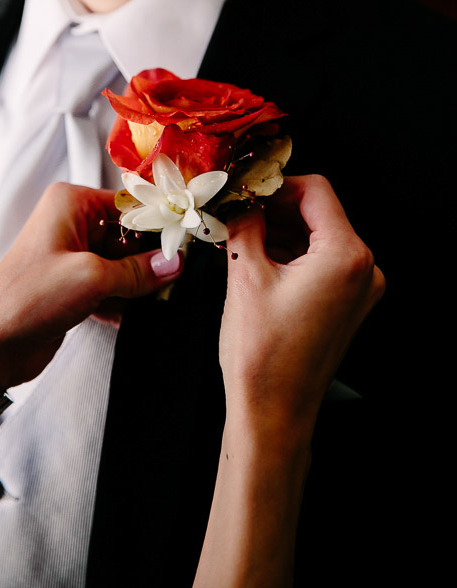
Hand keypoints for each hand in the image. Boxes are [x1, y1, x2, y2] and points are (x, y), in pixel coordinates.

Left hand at [0, 183, 182, 386]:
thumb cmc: (23, 299)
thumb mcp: (91, 278)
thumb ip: (137, 271)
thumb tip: (173, 263)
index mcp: (70, 203)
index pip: (129, 204)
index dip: (159, 223)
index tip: (187, 240)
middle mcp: (71, 223)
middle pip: (129, 234)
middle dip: (152, 257)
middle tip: (179, 275)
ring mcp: (72, 256)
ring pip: (123, 263)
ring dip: (141, 282)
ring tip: (167, 296)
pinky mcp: (74, 285)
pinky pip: (113, 285)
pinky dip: (127, 299)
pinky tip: (142, 314)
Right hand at [221, 175, 384, 437]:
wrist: (273, 415)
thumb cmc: (262, 356)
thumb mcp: (244, 276)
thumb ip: (244, 224)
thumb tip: (239, 198)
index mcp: (346, 256)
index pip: (315, 191)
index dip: (276, 184)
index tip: (245, 187)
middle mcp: (363, 270)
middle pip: (319, 214)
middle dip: (274, 208)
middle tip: (235, 210)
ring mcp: (358, 290)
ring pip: (317, 238)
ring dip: (280, 231)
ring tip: (237, 234)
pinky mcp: (346, 305)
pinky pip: (320, 263)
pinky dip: (290, 254)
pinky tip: (254, 256)